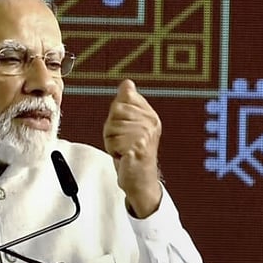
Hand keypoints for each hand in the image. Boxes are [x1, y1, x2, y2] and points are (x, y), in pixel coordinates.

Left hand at [103, 79, 162, 217]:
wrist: (140, 180)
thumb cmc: (134, 152)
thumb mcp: (131, 124)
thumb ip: (128, 103)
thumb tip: (127, 83)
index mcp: (150, 114)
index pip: (123, 100)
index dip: (116, 116)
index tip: (124, 128)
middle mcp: (151, 122)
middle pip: (116, 112)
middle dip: (112, 129)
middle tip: (122, 141)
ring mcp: (146, 135)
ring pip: (112, 127)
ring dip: (112, 141)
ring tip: (123, 149)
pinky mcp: (138, 148)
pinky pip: (113, 141)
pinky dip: (113, 150)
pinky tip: (123, 156)